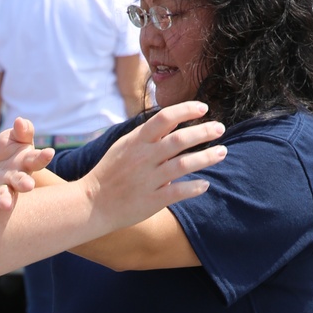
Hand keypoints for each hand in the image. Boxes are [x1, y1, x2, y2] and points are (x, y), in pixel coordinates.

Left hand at [0, 118, 54, 217]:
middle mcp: (15, 178)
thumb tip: (20, 121)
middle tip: (28, 185)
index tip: (49, 152)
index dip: (43, 156)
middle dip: (24, 183)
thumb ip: (22, 130)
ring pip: (3, 194)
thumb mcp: (16, 137)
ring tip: (6, 205)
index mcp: (26, 163)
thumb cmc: (9, 151)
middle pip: (20, 181)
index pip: (36, 159)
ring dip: (5, 199)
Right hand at [85, 102, 226, 231]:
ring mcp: (148, 180)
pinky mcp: (151, 200)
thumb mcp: (123, 147)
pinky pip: (179, 192)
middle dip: (204, 132)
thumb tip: (171, 120)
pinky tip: (205, 184)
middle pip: (179, 139)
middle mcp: (143, 158)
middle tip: (220, 129)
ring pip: (184, 164)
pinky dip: (195, 187)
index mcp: (136, 142)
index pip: (165, 118)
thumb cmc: (109, 174)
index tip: (204, 108)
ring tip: (222, 152)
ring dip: (207, 157)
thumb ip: (146, 135)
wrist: (90, 204)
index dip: (186, 109)